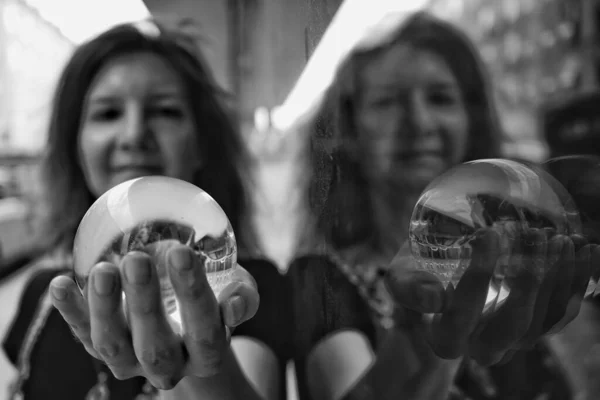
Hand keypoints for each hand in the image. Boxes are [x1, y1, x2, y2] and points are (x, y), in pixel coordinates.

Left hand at [49, 242, 258, 389]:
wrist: (185, 322)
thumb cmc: (215, 296)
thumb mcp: (238, 291)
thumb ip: (243, 295)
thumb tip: (232, 305)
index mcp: (207, 353)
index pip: (204, 330)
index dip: (193, 294)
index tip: (182, 253)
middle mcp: (168, 366)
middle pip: (155, 346)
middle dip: (143, 303)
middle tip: (136, 258)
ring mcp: (130, 361)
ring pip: (112, 345)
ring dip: (104, 308)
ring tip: (102, 269)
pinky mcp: (102, 349)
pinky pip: (81, 335)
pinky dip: (69, 311)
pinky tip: (60, 283)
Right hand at [385, 227, 591, 365]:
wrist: (440, 283)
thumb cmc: (416, 276)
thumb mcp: (400, 278)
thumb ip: (409, 289)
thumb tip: (435, 299)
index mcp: (447, 337)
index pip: (463, 315)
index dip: (478, 277)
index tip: (488, 234)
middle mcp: (484, 346)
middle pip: (515, 325)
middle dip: (530, 281)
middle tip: (536, 236)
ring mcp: (515, 339)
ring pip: (546, 320)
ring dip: (559, 279)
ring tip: (562, 238)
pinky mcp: (537, 326)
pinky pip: (564, 313)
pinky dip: (578, 282)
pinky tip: (586, 249)